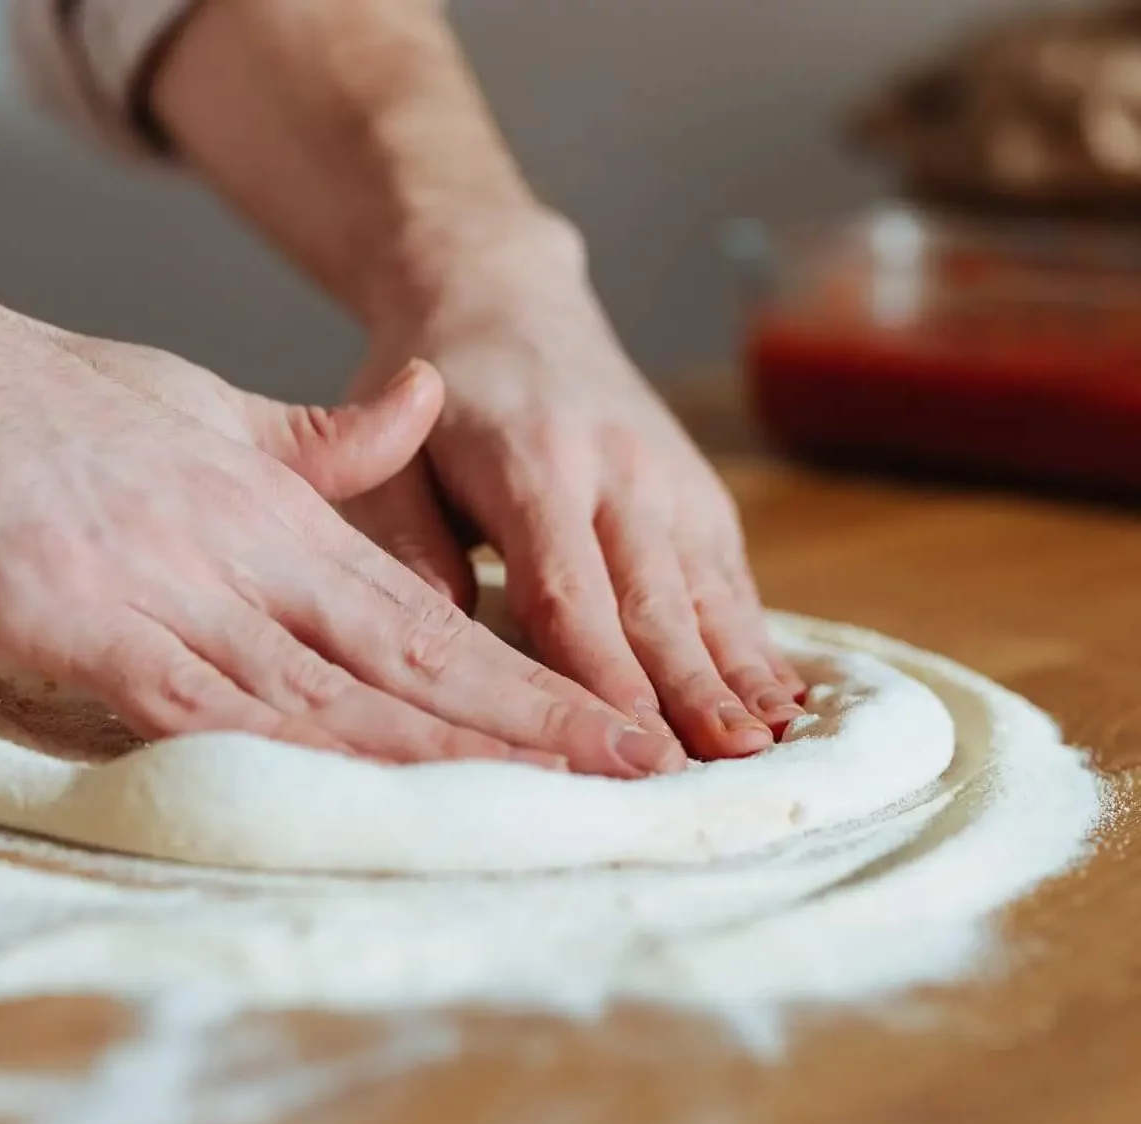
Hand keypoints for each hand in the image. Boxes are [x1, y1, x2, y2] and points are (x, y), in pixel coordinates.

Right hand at [0, 277, 682, 775]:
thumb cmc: (29, 392)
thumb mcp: (192, 401)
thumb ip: (310, 437)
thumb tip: (415, 406)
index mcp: (271, 506)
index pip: (424, 613)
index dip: (524, 679)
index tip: (611, 727)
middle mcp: (238, 549)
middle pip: (403, 658)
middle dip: (525, 726)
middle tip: (634, 774)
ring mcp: (160, 585)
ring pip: (322, 691)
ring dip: (433, 755)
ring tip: (541, 803)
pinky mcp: (74, 619)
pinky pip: (195, 704)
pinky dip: (281, 755)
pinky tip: (356, 800)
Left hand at [343, 215, 805, 762]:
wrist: (503, 298)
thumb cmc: (438, 401)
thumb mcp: (392, 460)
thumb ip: (408, 547)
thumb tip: (442, 650)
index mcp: (532, 465)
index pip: (570, 590)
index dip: (601, 675)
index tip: (623, 747)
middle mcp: (616, 472)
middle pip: (655, 604)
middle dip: (688, 695)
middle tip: (717, 775)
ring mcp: (668, 479)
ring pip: (707, 594)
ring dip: (738, 678)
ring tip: (766, 752)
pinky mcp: (698, 492)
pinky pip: (732, 577)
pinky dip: (757, 642)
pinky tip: (783, 702)